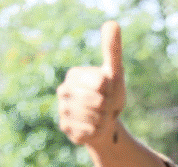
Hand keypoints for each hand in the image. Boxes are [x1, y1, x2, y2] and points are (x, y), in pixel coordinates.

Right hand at [57, 21, 125, 145]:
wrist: (106, 123)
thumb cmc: (110, 95)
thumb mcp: (114, 72)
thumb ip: (113, 50)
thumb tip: (112, 23)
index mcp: (74, 75)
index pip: (101, 83)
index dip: (111, 90)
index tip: (108, 90)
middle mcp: (63, 91)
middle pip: (98, 102)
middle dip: (109, 106)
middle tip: (105, 106)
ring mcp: (62, 111)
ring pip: (94, 117)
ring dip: (104, 119)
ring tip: (100, 116)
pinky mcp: (66, 129)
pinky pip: (89, 131)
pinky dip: (98, 131)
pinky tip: (95, 127)